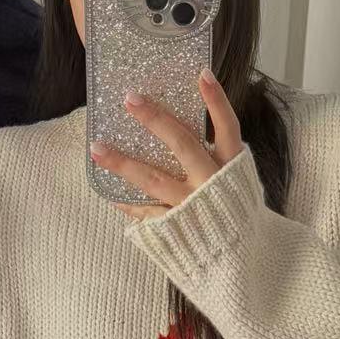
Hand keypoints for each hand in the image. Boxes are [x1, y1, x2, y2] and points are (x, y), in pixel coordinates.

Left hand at [90, 69, 242, 219]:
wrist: (242, 264)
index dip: (216, 101)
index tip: (201, 74)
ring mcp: (190, 206)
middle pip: (182, 144)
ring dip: (122, 163)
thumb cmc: (234, 215)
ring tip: (97, 147)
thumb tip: (181, 128)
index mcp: (231, 168)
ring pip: (153, 179)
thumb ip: (215, 158)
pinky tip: (109, 193)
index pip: (227, 127)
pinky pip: (146, 212)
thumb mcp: (236, 182)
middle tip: (130, 98)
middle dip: (155, 120)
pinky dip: (127, 203)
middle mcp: (210, 183)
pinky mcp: (175, 228)